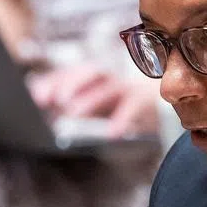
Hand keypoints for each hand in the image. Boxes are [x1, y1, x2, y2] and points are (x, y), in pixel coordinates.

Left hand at [27, 64, 159, 136]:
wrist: (168, 105)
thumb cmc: (126, 105)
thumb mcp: (100, 103)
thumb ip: (76, 102)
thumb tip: (44, 104)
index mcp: (98, 77)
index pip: (73, 73)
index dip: (54, 81)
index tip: (37, 97)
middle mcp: (113, 78)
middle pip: (91, 72)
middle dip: (71, 83)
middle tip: (56, 101)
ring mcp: (130, 88)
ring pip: (109, 87)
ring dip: (90, 99)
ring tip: (73, 113)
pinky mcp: (147, 101)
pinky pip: (133, 107)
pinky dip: (122, 119)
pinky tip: (112, 133)